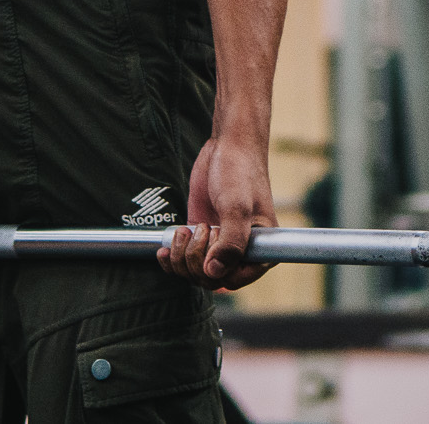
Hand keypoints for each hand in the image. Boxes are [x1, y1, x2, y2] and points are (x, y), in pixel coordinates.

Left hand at [157, 134, 276, 290]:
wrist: (228, 147)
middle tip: (200, 228)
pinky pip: (184, 262)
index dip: (217, 268)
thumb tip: (214, 274)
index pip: (235, 281)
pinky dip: (172, 258)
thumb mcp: (237, 206)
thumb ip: (231, 242)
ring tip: (186, 229)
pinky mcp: (201, 238)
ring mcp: (219, 246)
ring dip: (183, 256)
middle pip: (210, 280)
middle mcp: (241, 253)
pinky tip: (166, 246)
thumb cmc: (240, 173)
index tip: (212, 238)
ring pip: (194, 273)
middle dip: (196, 259)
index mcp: (261, 251)